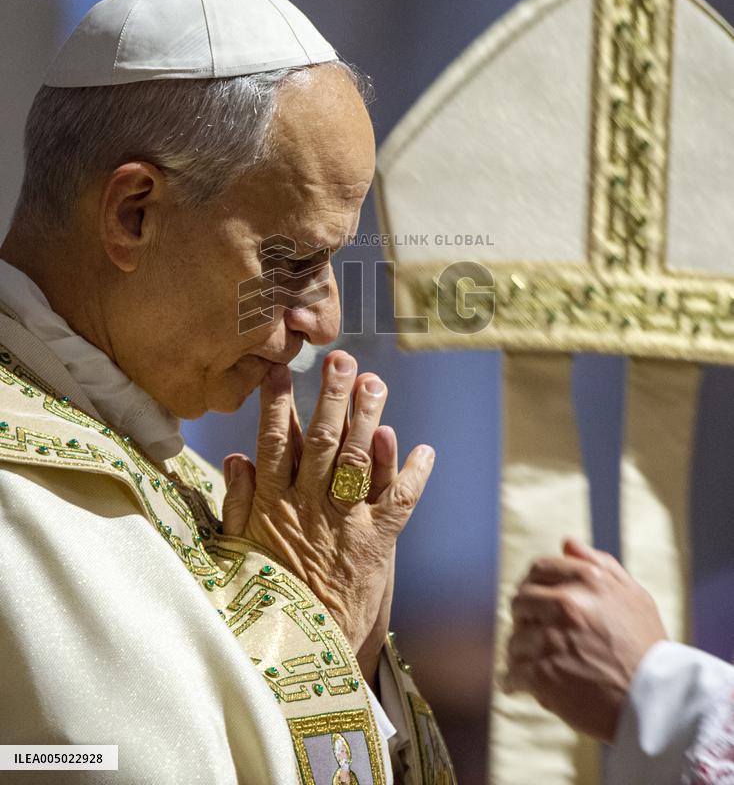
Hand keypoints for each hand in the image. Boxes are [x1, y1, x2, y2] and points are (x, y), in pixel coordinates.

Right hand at [221, 350, 434, 683]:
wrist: (299, 652)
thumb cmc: (266, 596)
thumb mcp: (237, 550)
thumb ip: (236, 503)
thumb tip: (236, 457)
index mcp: (272, 504)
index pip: (273, 442)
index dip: (277, 403)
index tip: (280, 369)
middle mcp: (309, 505)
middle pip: (321, 441)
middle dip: (331, 398)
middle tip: (342, 360)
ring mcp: (344, 521)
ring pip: (356, 461)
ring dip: (367, 419)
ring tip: (375, 383)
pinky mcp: (376, 542)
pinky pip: (398, 502)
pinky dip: (413, 475)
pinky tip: (426, 449)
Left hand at [505, 537, 667, 742]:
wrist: (659, 704)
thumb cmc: (648, 649)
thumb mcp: (635, 596)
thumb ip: (600, 564)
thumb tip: (567, 543)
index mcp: (588, 580)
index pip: (539, 569)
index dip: (533, 584)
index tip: (535, 601)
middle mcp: (567, 604)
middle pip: (520, 601)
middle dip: (524, 617)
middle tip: (534, 634)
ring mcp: (552, 639)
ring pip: (515, 639)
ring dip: (522, 653)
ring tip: (536, 664)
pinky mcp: (543, 675)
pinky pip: (512, 673)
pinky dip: (513, 681)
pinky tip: (519, 685)